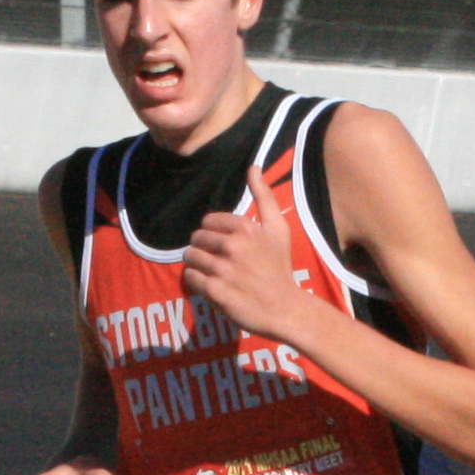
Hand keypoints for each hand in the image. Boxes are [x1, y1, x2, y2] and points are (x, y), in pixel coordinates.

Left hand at [181, 201, 318, 345]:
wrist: (284, 308)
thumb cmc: (280, 267)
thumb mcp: (278, 228)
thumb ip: (264, 196)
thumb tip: (253, 167)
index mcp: (246, 229)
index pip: (209, 221)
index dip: (213, 232)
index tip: (223, 244)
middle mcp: (233, 246)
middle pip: (197, 239)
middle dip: (203, 248)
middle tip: (215, 259)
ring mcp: (223, 269)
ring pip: (190, 257)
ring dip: (197, 264)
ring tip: (211, 271)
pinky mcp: (215, 291)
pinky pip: (190, 278)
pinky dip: (196, 281)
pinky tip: (209, 284)